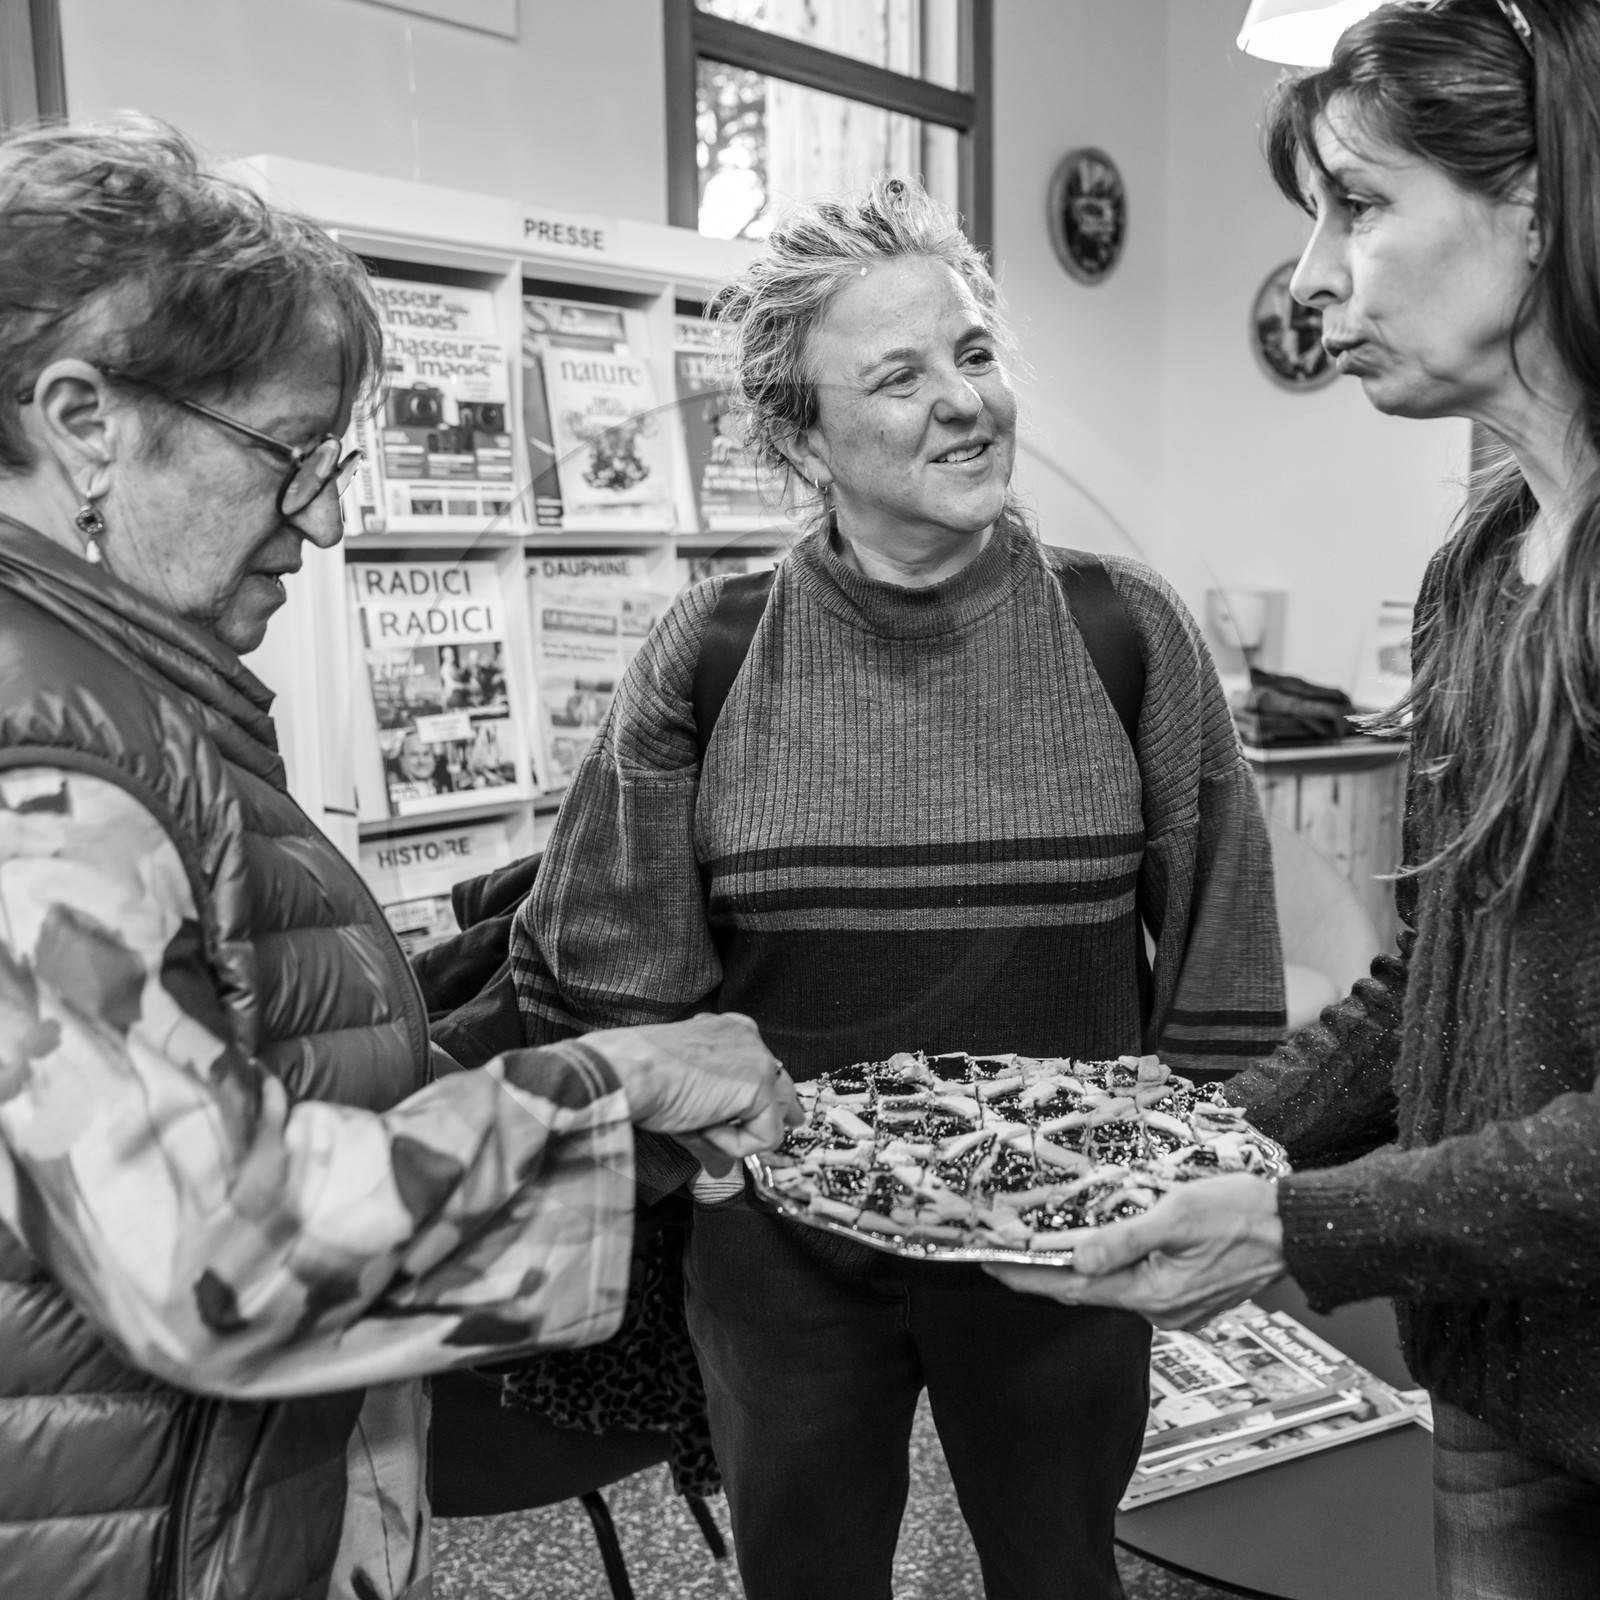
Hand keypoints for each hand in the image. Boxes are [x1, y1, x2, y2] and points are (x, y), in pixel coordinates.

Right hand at [585, 1012, 801, 1175]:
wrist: (629, 1070)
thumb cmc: (642, 1076)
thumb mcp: (685, 1097)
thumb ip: (711, 1126)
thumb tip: (721, 1169)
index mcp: (730, 1030)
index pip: (759, 1066)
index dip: (762, 1096)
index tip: (767, 1112)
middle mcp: (750, 1039)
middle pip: (781, 1086)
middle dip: (782, 1113)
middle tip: (793, 1125)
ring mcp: (759, 1061)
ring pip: (773, 1115)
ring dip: (737, 1134)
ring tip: (699, 1129)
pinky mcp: (761, 1088)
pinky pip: (764, 1137)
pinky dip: (734, 1145)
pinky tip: (703, 1126)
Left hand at [984, 1174, 1286, 1329]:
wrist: (1297, 1230)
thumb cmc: (1244, 1214)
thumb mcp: (1178, 1214)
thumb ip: (1126, 1238)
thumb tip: (1079, 1258)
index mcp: (1154, 1293)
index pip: (1074, 1289)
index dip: (1029, 1279)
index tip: (993, 1268)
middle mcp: (1162, 1309)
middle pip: (1089, 1292)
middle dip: (1046, 1276)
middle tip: (1008, 1256)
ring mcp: (1178, 1306)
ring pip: (1115, 1288)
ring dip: (1081, 1271)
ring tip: (1045, 1249)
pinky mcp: (1190, 1295)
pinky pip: (1140, 1285)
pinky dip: (1114, 1269)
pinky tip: (1102, 1250)